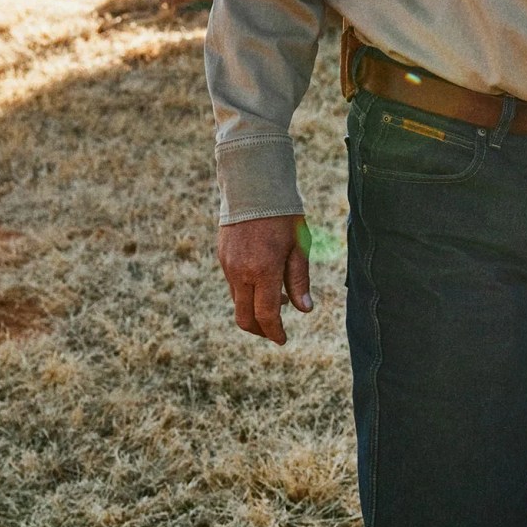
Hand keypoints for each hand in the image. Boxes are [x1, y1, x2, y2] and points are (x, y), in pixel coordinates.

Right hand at [217, 214, 312, 344]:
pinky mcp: (222, 257)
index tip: (282, 340)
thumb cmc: (283, 214)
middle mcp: (241, 272)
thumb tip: (304, 309)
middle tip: (275, 331)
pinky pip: (233, 285)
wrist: (254, 187)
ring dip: (253, 310)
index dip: (275, 332)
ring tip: (275, 302)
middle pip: (244, 318)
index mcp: (264, 271)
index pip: (266, 315)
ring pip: (237, 302)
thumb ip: (299, 279)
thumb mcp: (299, 246)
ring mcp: (228, 265)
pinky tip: (262, 282)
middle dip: (260, 330)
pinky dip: (246, 293)